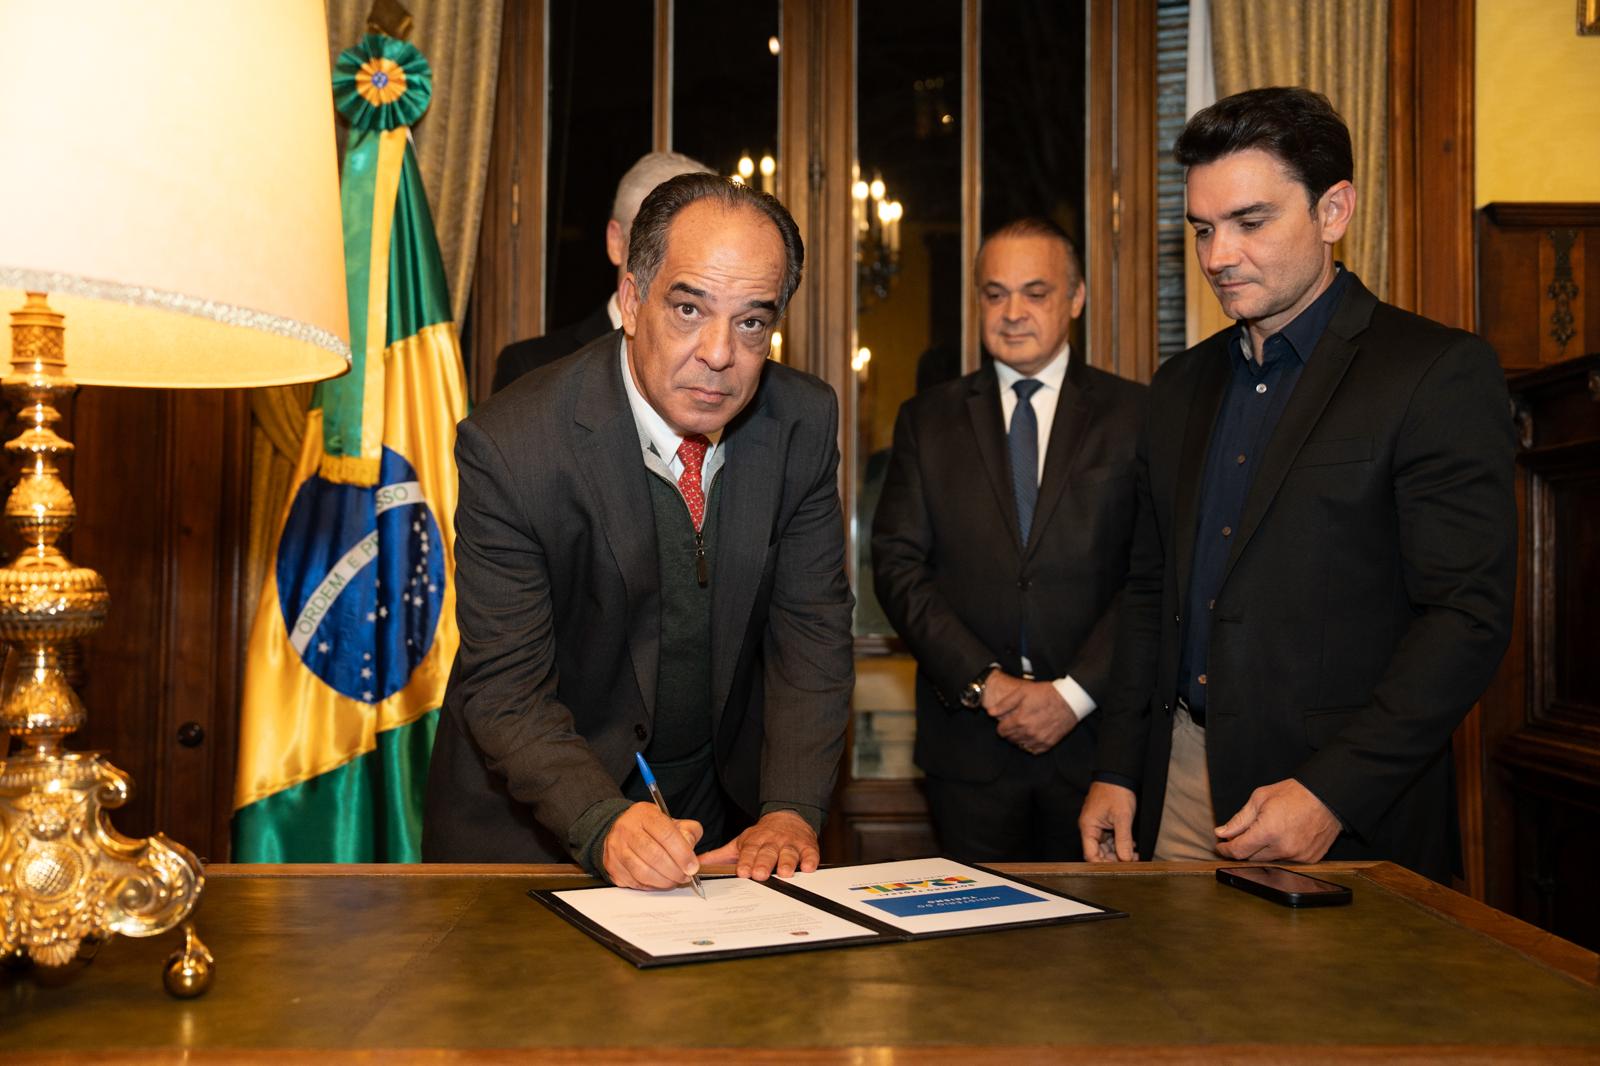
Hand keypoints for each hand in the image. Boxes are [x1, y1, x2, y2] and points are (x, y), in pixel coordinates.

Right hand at [601, 802, 702, 889]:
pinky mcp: (612, 866)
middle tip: (685, 876)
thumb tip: (692, 851)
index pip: (666, 834)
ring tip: (674, 880)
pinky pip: (634, 882)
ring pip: (643, 872)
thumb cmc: (649, 827)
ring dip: (663, 881)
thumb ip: (688, 832)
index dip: (682, 854)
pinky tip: (659, 882)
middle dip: (674, 871)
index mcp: (644, 814)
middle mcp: (627, 829)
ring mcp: (616, 848)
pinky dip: (650, 886)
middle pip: (654, 856)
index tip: (692, 866)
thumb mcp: (671, 821)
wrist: (621, 829)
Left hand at [696, 809, 819, 879]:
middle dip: (764, 863)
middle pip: (768, 853)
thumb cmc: (762, 836)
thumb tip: (697, 864)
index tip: (743, 871)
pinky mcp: (807, 846)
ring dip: (787, 862)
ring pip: (788, 853)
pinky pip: (810, 853)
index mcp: (754, 842)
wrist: (787, 816)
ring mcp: (790, 844)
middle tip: (760, 874)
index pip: (749, 852)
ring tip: (785, 873)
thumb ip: (720, 856)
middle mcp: (772, 842)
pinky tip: (808, 867)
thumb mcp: (740, 843)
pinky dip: (810, 860)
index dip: (746, 861)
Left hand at [983, 672, 1076, 753]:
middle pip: (1010, 739)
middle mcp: (1028, 732)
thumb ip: (1004, 704)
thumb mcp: (1022, 692)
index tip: (1005, 722)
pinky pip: (1033, 750)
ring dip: (1018, 738)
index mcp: (1020, 720)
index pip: (1001, 731)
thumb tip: (990, 713)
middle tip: (1014, 724)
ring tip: (1023, 729)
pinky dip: (1029, 745)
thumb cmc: (1046, 694)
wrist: (1069, 700)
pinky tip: (1031, 735)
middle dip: (1009, 732)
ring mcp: (1039, 740)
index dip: (1001, 726)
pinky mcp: (1048, 744)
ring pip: (1020, 745)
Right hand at [1078, 781, 1138, 861]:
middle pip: (1098, 852)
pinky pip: (1110, 839)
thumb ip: (1123, 840)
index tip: (1119, 869)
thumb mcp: (1123, 817)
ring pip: (1105, 847)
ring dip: (1119, 852)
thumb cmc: (1116, 791)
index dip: (1103, 864)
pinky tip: (1132, 846)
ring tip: (1135, 855)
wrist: (1118, 775)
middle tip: (1132, 862)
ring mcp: (1097, 826)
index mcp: (1088, 827)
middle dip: (1115, 859)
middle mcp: (1090, 828)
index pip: (1091, 855)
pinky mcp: (1104, 823)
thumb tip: (1125, 859)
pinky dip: (1120, 844)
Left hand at [1214, 778, 1340, 862]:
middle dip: (1242, 848)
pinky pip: (1286, 861)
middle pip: (1251, 858)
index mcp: (1268, 831)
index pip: (1238, 850)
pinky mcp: (1309, 859)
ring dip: (1260, 851)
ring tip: (1264, 832)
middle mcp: (1283, 848)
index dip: (1225, 849)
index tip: (1220, 845)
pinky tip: (1281, 837)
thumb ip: (1239, 819)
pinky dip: (1279, 852)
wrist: (1327, 797)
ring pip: (1268, 861)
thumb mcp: (1260, 799)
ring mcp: (1298, 856)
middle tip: (1238, 836)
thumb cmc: (1294, 794)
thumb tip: (1221, 832)